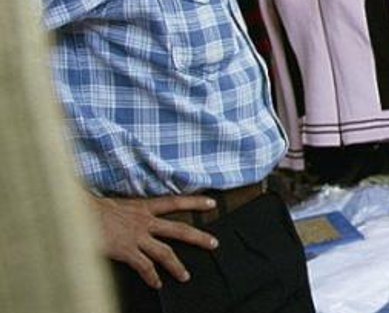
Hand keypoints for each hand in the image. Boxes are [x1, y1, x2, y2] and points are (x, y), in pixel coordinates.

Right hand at [91, 194, 219, 288]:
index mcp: (142, 206)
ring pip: (165, 252)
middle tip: (214, 243)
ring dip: (177, 266)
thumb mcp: (114, 204)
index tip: (212, 203)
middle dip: (198, 237)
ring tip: (185, 276)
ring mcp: (136, 236)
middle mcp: (144, 221)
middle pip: (178, 229)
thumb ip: (127, 212)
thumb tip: (127, 216)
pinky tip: (156, 284)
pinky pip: (144, 266)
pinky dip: (151, 276)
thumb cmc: (91, 208)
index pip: (174, 201)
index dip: (194, 202)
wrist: (76, 214)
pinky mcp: (126, 250)